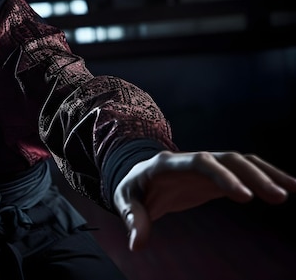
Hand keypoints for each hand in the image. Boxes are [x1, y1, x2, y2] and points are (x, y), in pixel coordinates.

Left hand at [113, 150, 295, 250]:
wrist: (139, 177)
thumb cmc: (132, 189)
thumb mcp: (126, 200)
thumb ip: (132, 219)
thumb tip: (137, 244)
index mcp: (168, 163)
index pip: (199, 163)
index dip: (222, 176)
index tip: (245, 197)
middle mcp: (191, 160)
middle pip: (227, 160)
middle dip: (253, 175)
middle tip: (278, 197)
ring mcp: (206, 166)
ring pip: (240, 162)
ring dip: (266, 173)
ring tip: (292, 190)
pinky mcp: (216, 177)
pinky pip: (244, 172)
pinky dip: (264, 177)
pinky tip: (288, 187)